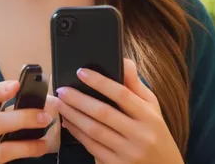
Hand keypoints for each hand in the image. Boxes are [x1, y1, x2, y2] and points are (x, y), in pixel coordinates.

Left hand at [55, 59, 183, 163]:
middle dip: (78, 100)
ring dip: (73, 116)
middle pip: (103, 113)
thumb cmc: (156, 133)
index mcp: (148, 116)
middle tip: (62, 89)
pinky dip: (77, 134)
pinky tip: (68, 122)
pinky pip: (92, 148)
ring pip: (94, 131)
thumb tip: (123, 60)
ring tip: (59, 104)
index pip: (122, 94)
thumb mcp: (152, 106)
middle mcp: (139, 135)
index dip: (100, 82)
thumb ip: (135, 84)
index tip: (81, 72)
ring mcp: (128, 154)